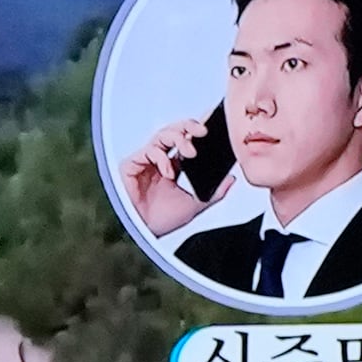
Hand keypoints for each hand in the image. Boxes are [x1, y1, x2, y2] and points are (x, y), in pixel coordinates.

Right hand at [122, 116, 212, 236]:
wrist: (140, 235)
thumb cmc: (158, 223)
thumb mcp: (194, 205)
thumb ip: (213, 193)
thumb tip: (230, 180)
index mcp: (171, 168)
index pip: (184, 142)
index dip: (196, 133)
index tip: (211, 128)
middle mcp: (157, 162)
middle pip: (173, 132)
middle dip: (188, 126)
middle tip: (203, 130)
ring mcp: (144, 162)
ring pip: (161, 135)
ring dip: (178, 138)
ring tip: (190, 151)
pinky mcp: (131, 165)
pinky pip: (148, 150)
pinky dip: (161, 158)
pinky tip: (168, 172)